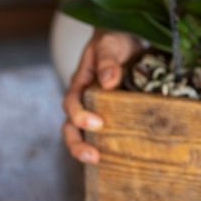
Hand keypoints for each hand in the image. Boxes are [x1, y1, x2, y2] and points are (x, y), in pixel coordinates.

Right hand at [62, 31, 139, 163]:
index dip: (80, 116)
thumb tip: (108, 83)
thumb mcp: (110, 44)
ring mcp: (101, 110)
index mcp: (80, 84)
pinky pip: (112, 134)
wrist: (129, 37)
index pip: (71, 105)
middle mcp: (87, 101)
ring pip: (88, 136)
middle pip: (72, 128)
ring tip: (105, 163)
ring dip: (92, 150)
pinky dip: (115, 147)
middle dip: (78, 145)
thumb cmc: (115, 40)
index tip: (96, 123)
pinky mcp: (118, 115)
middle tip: (94, 156)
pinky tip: (129, 158)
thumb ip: (108, 60)